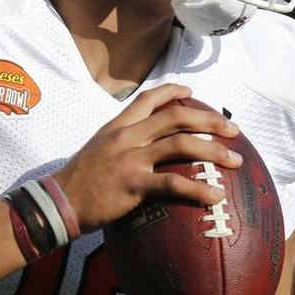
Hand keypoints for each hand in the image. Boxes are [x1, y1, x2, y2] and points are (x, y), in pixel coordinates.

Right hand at [53, 84, 240, 231]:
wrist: (58, 202)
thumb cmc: (79, 180)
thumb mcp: (98, 148)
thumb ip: (121, 141)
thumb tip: (144, 144)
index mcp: (118, 125)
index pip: (148, 98)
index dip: (173, 92)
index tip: (192, 93)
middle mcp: (127, 136)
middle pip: (176, 117)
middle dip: (210, 120)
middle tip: (233, 130)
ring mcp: (131, 158)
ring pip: (182, 145)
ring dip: (215, 151)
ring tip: (236, 162)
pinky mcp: (134, 183)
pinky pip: (174, 183)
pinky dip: (199, 190)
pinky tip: (216, 197)